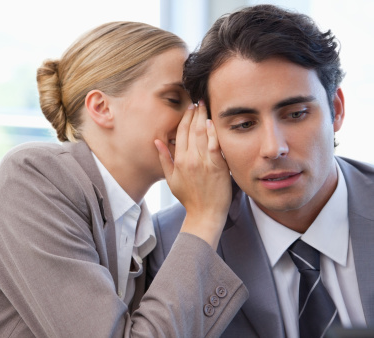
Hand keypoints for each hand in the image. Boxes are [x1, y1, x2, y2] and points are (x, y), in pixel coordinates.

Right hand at [154, 101, 230, 248]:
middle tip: (199, 101)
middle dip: (196, 113)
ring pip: (203, 134)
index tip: (189, 107)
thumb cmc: (188, 198)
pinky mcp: (218, 166)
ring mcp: (204, 162)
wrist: (205, 213)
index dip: (185, 118)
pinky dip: (214, 132)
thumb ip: (164, 159)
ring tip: (206, 106)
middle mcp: (190, 159)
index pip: (180, 133)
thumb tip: (157, 141)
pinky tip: (213, 122)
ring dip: (204, 117)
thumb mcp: (170, 179)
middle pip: (192, 129)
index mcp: (178, 161)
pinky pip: (215, 145)